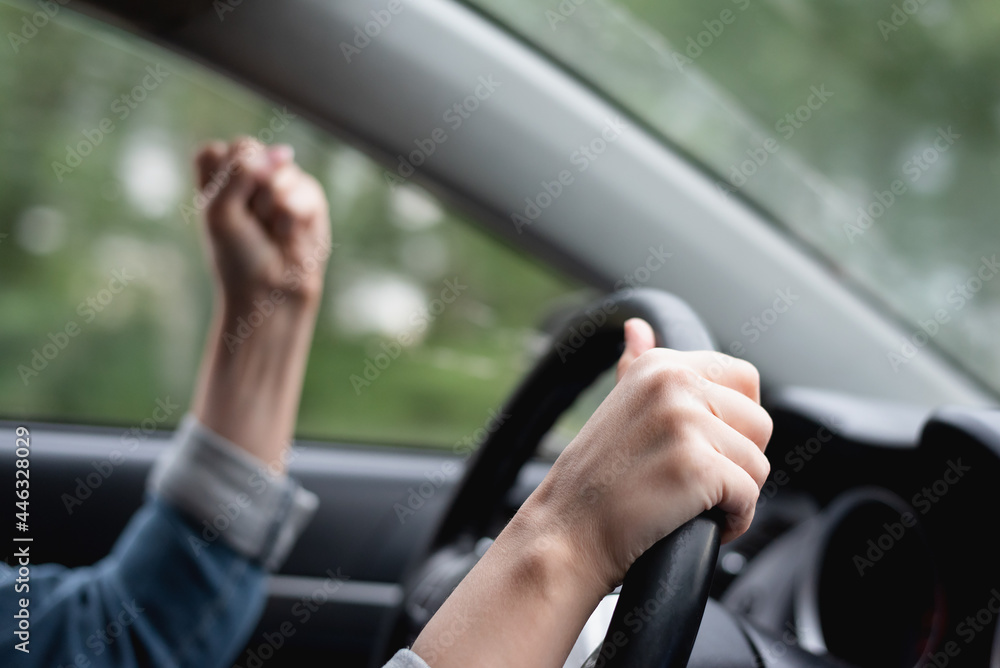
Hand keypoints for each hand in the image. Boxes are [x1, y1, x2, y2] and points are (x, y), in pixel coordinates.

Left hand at [190, 138, 331, 467]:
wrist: (273, 292)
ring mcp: (281, 183)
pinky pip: (304, 188)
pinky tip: (290, 236)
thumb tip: (284, 152)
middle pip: (249, 150)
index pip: (216, 151)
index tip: (223, 212)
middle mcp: (249, 176)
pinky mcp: (309, 197)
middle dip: (248, 188)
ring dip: (272, 206)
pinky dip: (295, 215)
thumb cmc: (239, 259)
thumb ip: (240, 170)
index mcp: (217, 177)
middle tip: (249, 222)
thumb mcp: (220, 211)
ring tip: (272, 233)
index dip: (221, 180)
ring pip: (279, 168)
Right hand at [522, 317, 771, 590]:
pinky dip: (732, 520)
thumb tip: (639, 327)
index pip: (744, 379)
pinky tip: (694, 522)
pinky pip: (749, 497)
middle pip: (759, 423)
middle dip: (737, 460)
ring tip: (688, 503)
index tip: (696, 447)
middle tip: (688, 480)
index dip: (733, 423)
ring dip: (734, 495)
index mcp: (660, 364)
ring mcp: (685, 423)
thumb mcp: (616, 407)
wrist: (565, 533)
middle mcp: (674, 383)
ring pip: (758, 463)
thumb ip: (636, 366)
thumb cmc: (594, 480)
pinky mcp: (697, 466)